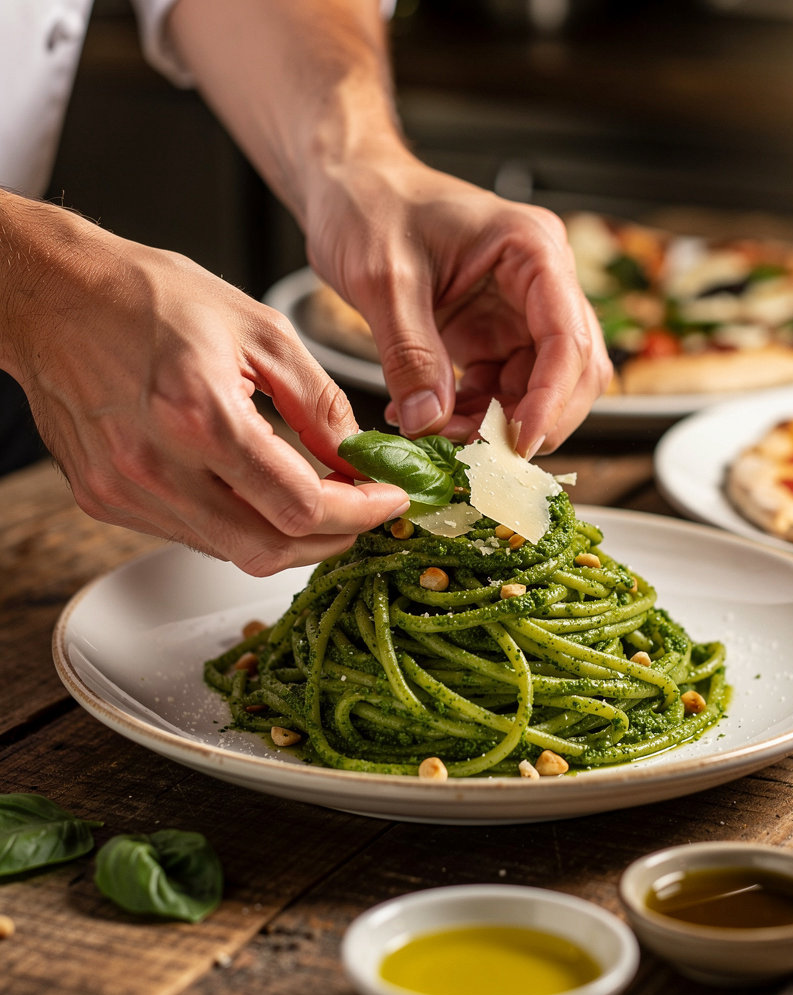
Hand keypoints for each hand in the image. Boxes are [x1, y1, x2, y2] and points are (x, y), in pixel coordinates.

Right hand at [0, 195, 408, 575]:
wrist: (54, 295)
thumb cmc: (151, 297)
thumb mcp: (260, 330)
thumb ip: (320, 403)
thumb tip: (360, 458)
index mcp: (200, 416)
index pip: (300, 507)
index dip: (359, 514)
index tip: (388, 500)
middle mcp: (156, 467)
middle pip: (269, 550)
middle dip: (332, 541)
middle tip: (362, 512)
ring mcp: (124, 492)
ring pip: (232, 551)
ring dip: (287, 534)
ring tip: (318, 499)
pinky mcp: (105, 501)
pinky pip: (192, 536)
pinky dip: (239, 524)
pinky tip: (257, 491)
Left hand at [304, 151, 611, 455]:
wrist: (348, 189)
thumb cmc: (369, 206)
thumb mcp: (382, 278)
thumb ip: (409, 352)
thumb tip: (429, 424)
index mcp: (531, 250)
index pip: (569, 336)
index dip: (553, 398)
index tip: (521, 443)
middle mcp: (539, 283)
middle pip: (573, 370)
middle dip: (534, 418)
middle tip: (482, 455)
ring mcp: (518, 312)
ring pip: (539, 389)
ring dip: (499, 425)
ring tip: (441, 438)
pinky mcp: (492, 335)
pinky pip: (500, 391)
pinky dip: (472, 417)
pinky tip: (429, 422)